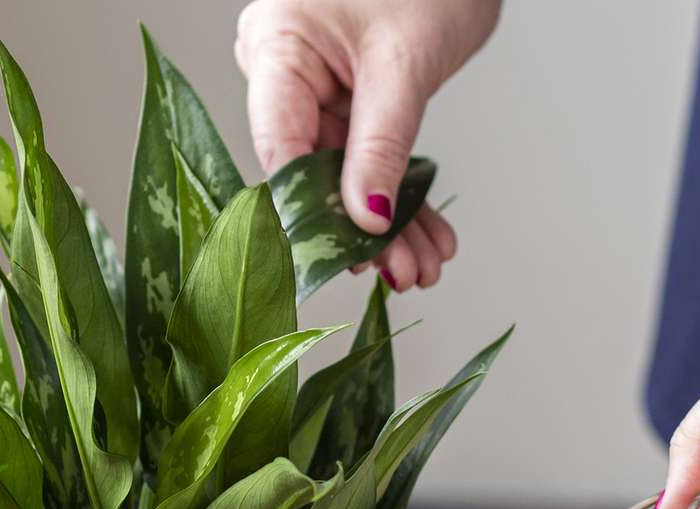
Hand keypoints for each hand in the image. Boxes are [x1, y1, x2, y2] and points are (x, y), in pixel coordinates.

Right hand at [234, 0, 499, 290]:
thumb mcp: (405, 64)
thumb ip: (381, 146)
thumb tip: (367, 220)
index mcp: (275, 44)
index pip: (280, 149)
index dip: (311, 213)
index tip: (345, 261)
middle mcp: (281, 66)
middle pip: (310, 170)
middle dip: (363, 228)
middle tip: (402, 273)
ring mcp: (310, 82)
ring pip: (340, 173)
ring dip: (387, 223)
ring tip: (424, 264)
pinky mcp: (341, 95)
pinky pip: (362, 155)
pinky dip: (395, 193)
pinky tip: (423, 236)